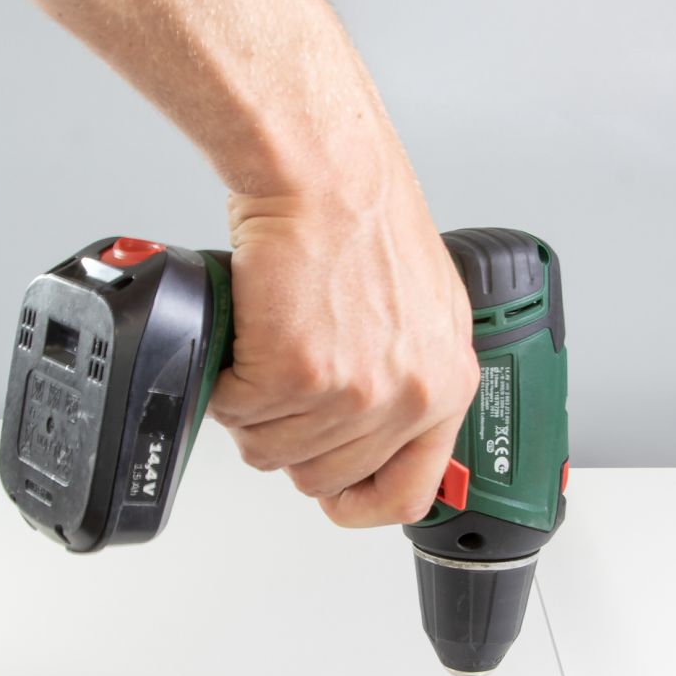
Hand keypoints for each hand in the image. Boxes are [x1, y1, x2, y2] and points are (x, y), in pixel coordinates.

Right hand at [208, 167, 478, 526]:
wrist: (326, 175)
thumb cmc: (366, 222)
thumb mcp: (422, 314)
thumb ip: (407, 379)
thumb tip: (371, 425)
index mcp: (447, 386)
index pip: (408, 494)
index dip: (359, 501)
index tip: (335, 491)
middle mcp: (408, 396)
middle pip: (322, 477)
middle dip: (289, 438)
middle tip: (282, 386)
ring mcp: (355, 391)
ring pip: (272, 450)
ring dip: (254, 408)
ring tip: (266, 350)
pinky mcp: (299, 373)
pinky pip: (238, 414)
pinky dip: (227, 382)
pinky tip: (248, 339)